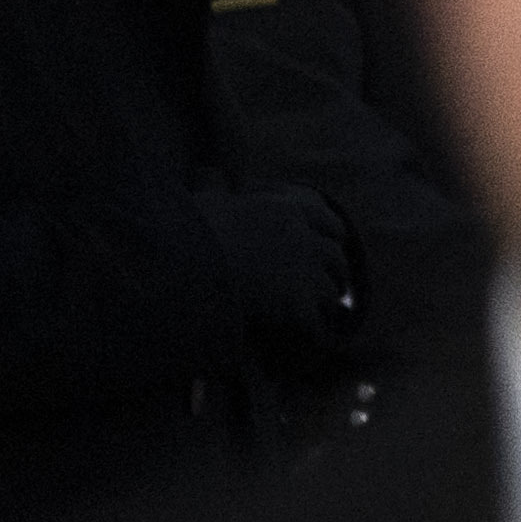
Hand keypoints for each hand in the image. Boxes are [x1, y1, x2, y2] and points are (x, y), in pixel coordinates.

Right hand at [203, 182, 359, 366]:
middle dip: (334, 270)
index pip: (328, 222)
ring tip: (323, 310)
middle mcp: (304, 238)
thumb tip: (219, 184)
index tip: (332, 244)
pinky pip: (316, 321)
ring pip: (331, 289)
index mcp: (287, 210)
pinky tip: (309, 338)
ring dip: (327, 300)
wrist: (185, 263)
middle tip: (331, 282)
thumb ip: (228, 195)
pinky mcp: (298, 304)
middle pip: (335, 256)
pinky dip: (314, 331)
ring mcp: (305, 271)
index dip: (332, 236)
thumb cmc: (190, 231)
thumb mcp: (213, 202)